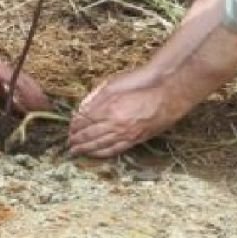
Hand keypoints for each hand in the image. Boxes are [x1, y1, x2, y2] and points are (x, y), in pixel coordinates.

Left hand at [0, 35, 52, 113]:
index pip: (18, 81)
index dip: (31, 93)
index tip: (41, 103)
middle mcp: (0, 67)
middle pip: (23, 80)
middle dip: (35, 93)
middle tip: (46, 108)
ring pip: (17, 81)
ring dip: (26, 93)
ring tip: (36, 107)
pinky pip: (7, 82)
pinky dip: (14, 92)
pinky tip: (16, 102)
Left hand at [68, 68, 187, 157]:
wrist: (167, 92)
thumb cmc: (141, 84)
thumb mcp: (114, 84)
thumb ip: (96, 97)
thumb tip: (82, 108)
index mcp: (109, 108)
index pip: (85, 121)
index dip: (75, 126)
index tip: (69, 128)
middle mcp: (115, 124)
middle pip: (90, 135)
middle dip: (77, 140)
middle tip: (69, 143)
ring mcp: (126, 134)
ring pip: (100, 145)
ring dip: (86, 149)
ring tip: (76, 151)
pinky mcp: (136, 139)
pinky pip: (115, 149)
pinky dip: (102, 153)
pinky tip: (95, 154)